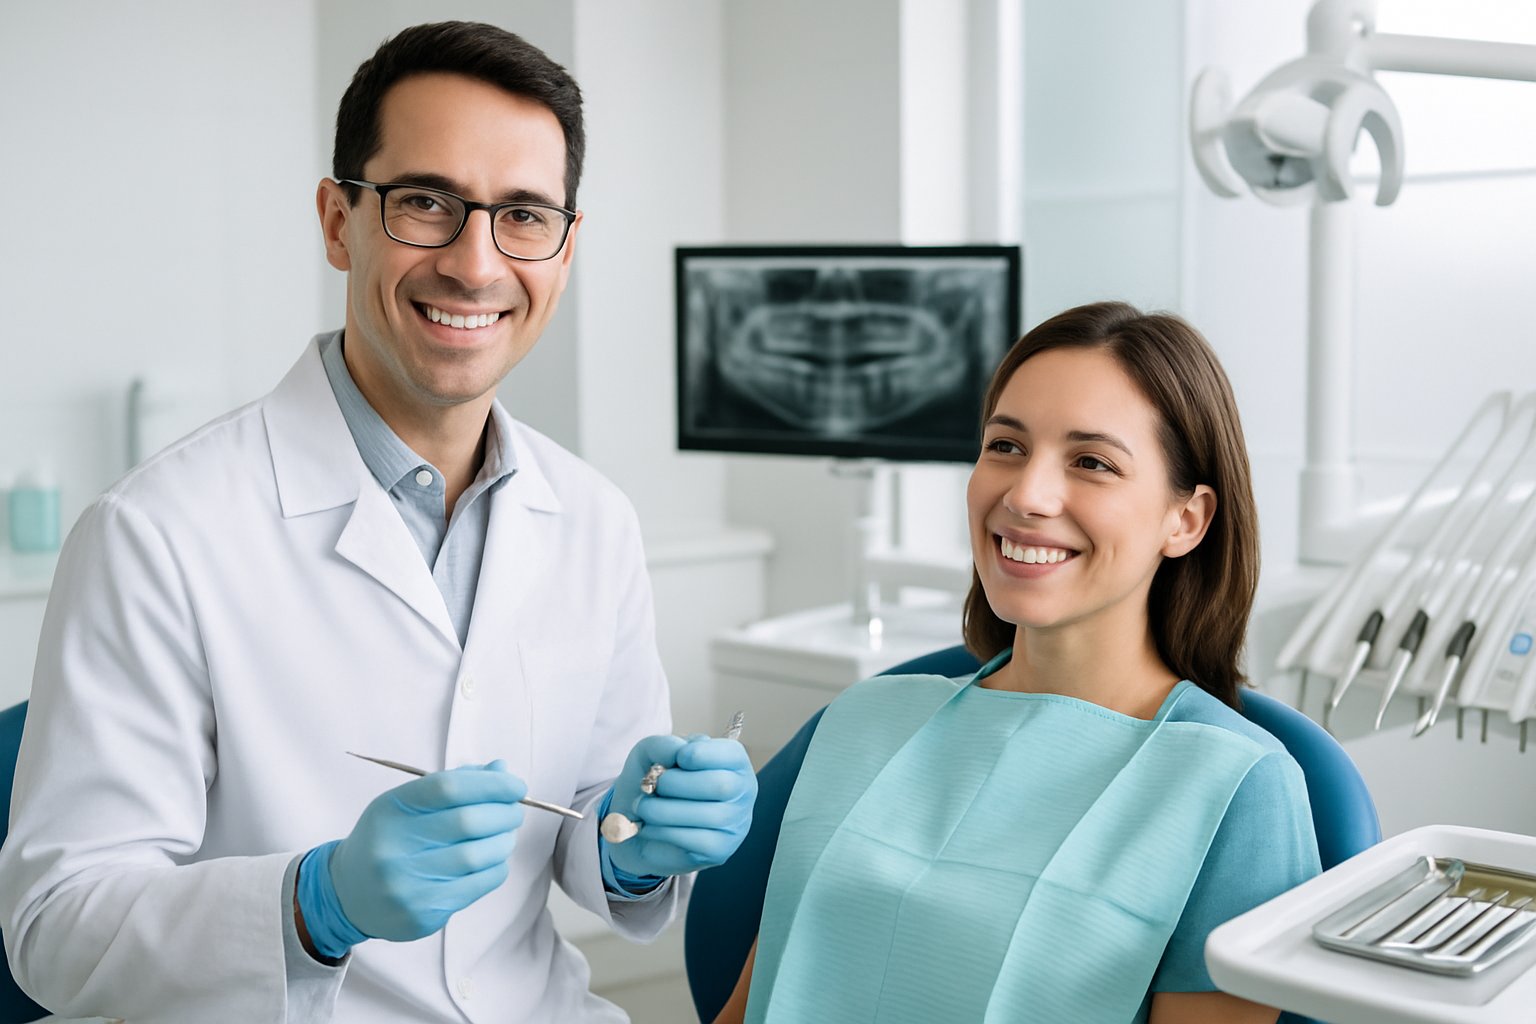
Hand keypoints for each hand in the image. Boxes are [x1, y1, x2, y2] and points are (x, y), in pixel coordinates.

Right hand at [297, 761, 526, 956]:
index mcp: (391, 810)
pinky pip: (476, 886)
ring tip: (505, 836)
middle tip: (515, 811)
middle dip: (504, 813)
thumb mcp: (407, 804)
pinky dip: (495, 868)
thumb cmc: (388, 840)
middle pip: (468, 822)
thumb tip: (502, 771)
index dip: (491, 784)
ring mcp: (407, 884)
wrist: (347, 894)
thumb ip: (455, 785)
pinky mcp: (422, 913)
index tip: (515, 786)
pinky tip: (493, 861)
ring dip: (503, 842)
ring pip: (477, 856)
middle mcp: (395, 847)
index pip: (449, 788)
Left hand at [604, 734, 755, 879]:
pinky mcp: (719, 850)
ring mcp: (735, 823)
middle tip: (651, 786)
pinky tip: (651, 827)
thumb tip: (676, 753)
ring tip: (643, 807)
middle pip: (718, 785)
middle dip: (675, 784)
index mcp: (734, 762)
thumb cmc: (656, 783)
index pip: (730, 754)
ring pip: (703, 816)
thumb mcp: (653, 753)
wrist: (640, 823)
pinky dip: (663, 831)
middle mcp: (743, 791)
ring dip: (661, 810)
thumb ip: (665, 745)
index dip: (699, 754)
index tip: (677, 758)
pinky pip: (693, 840)